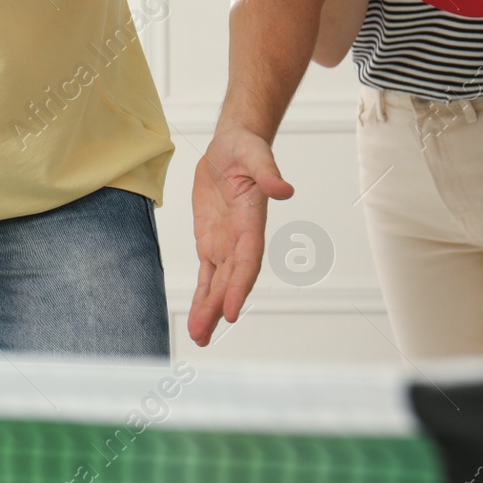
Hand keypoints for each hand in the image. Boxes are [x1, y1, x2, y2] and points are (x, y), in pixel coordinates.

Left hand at [187, 126, 294, 346]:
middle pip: (229, 280)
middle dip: (217, 307)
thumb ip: (268, 173)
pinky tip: (198, 315)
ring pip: (216, 282)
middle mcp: (241, 239)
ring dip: (208, 308)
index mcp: (252, 223)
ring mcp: (225, 243)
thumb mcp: (256, 155)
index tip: (230, 311)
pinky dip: (202, 294)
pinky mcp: (210, 241)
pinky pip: (206, 273)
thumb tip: (285, 189)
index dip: (238, 287)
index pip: (247, 262)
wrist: (232, 147)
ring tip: (199, 336)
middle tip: (204, 334)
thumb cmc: (246, 150)